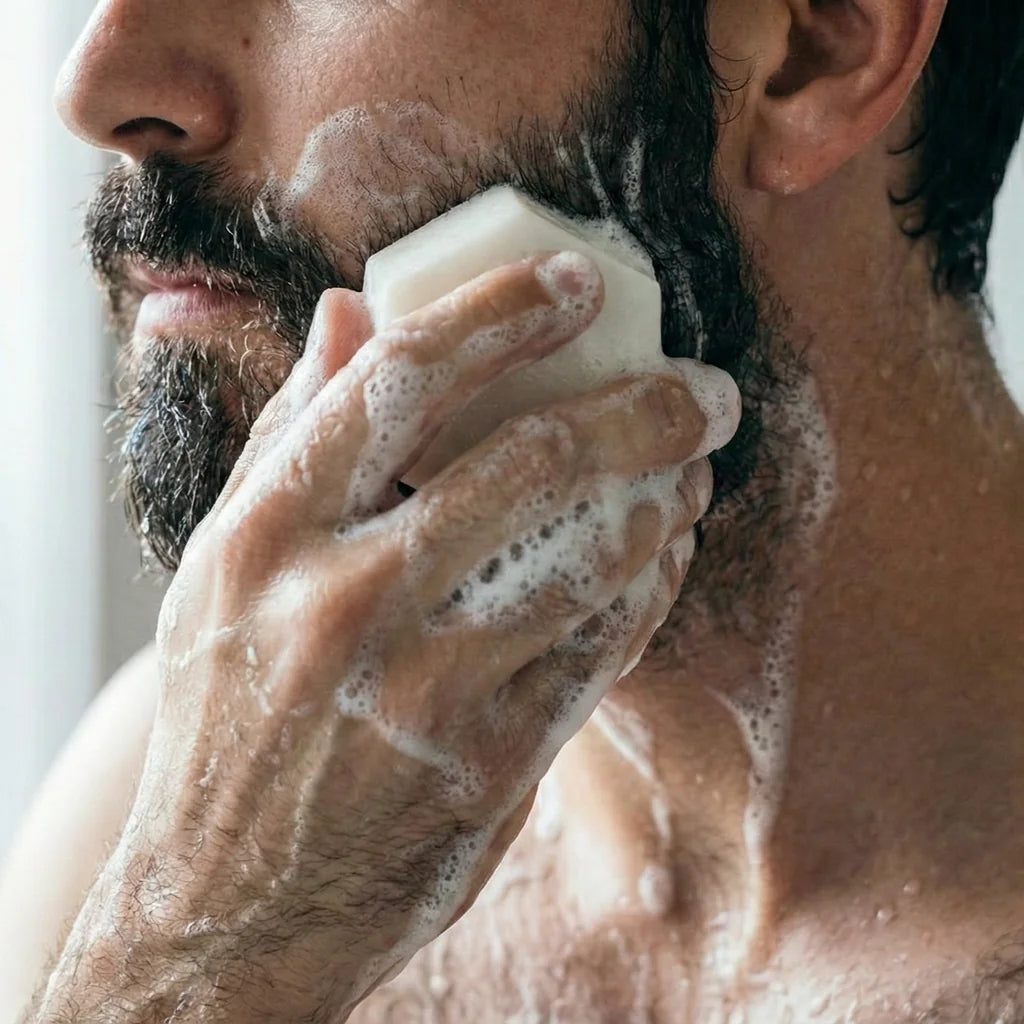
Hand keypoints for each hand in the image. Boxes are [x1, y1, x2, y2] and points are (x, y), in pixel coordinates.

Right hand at [37, 250, 738, 1023]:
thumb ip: (291, 432)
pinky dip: (647, 582)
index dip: (500, 310)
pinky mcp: (490, 763)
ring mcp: (423, 689)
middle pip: (530, 459)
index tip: (577, 280)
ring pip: (590, 553)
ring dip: (664, 494)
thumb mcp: (223, 565)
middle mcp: (343, 601)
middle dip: (643, 405)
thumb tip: (349, 312)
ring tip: (694, 463)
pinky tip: (661, 548)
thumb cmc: (227, 710)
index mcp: (267, 533)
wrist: (229, 900)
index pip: (400, 378)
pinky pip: (603, 645)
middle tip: (703, 385)